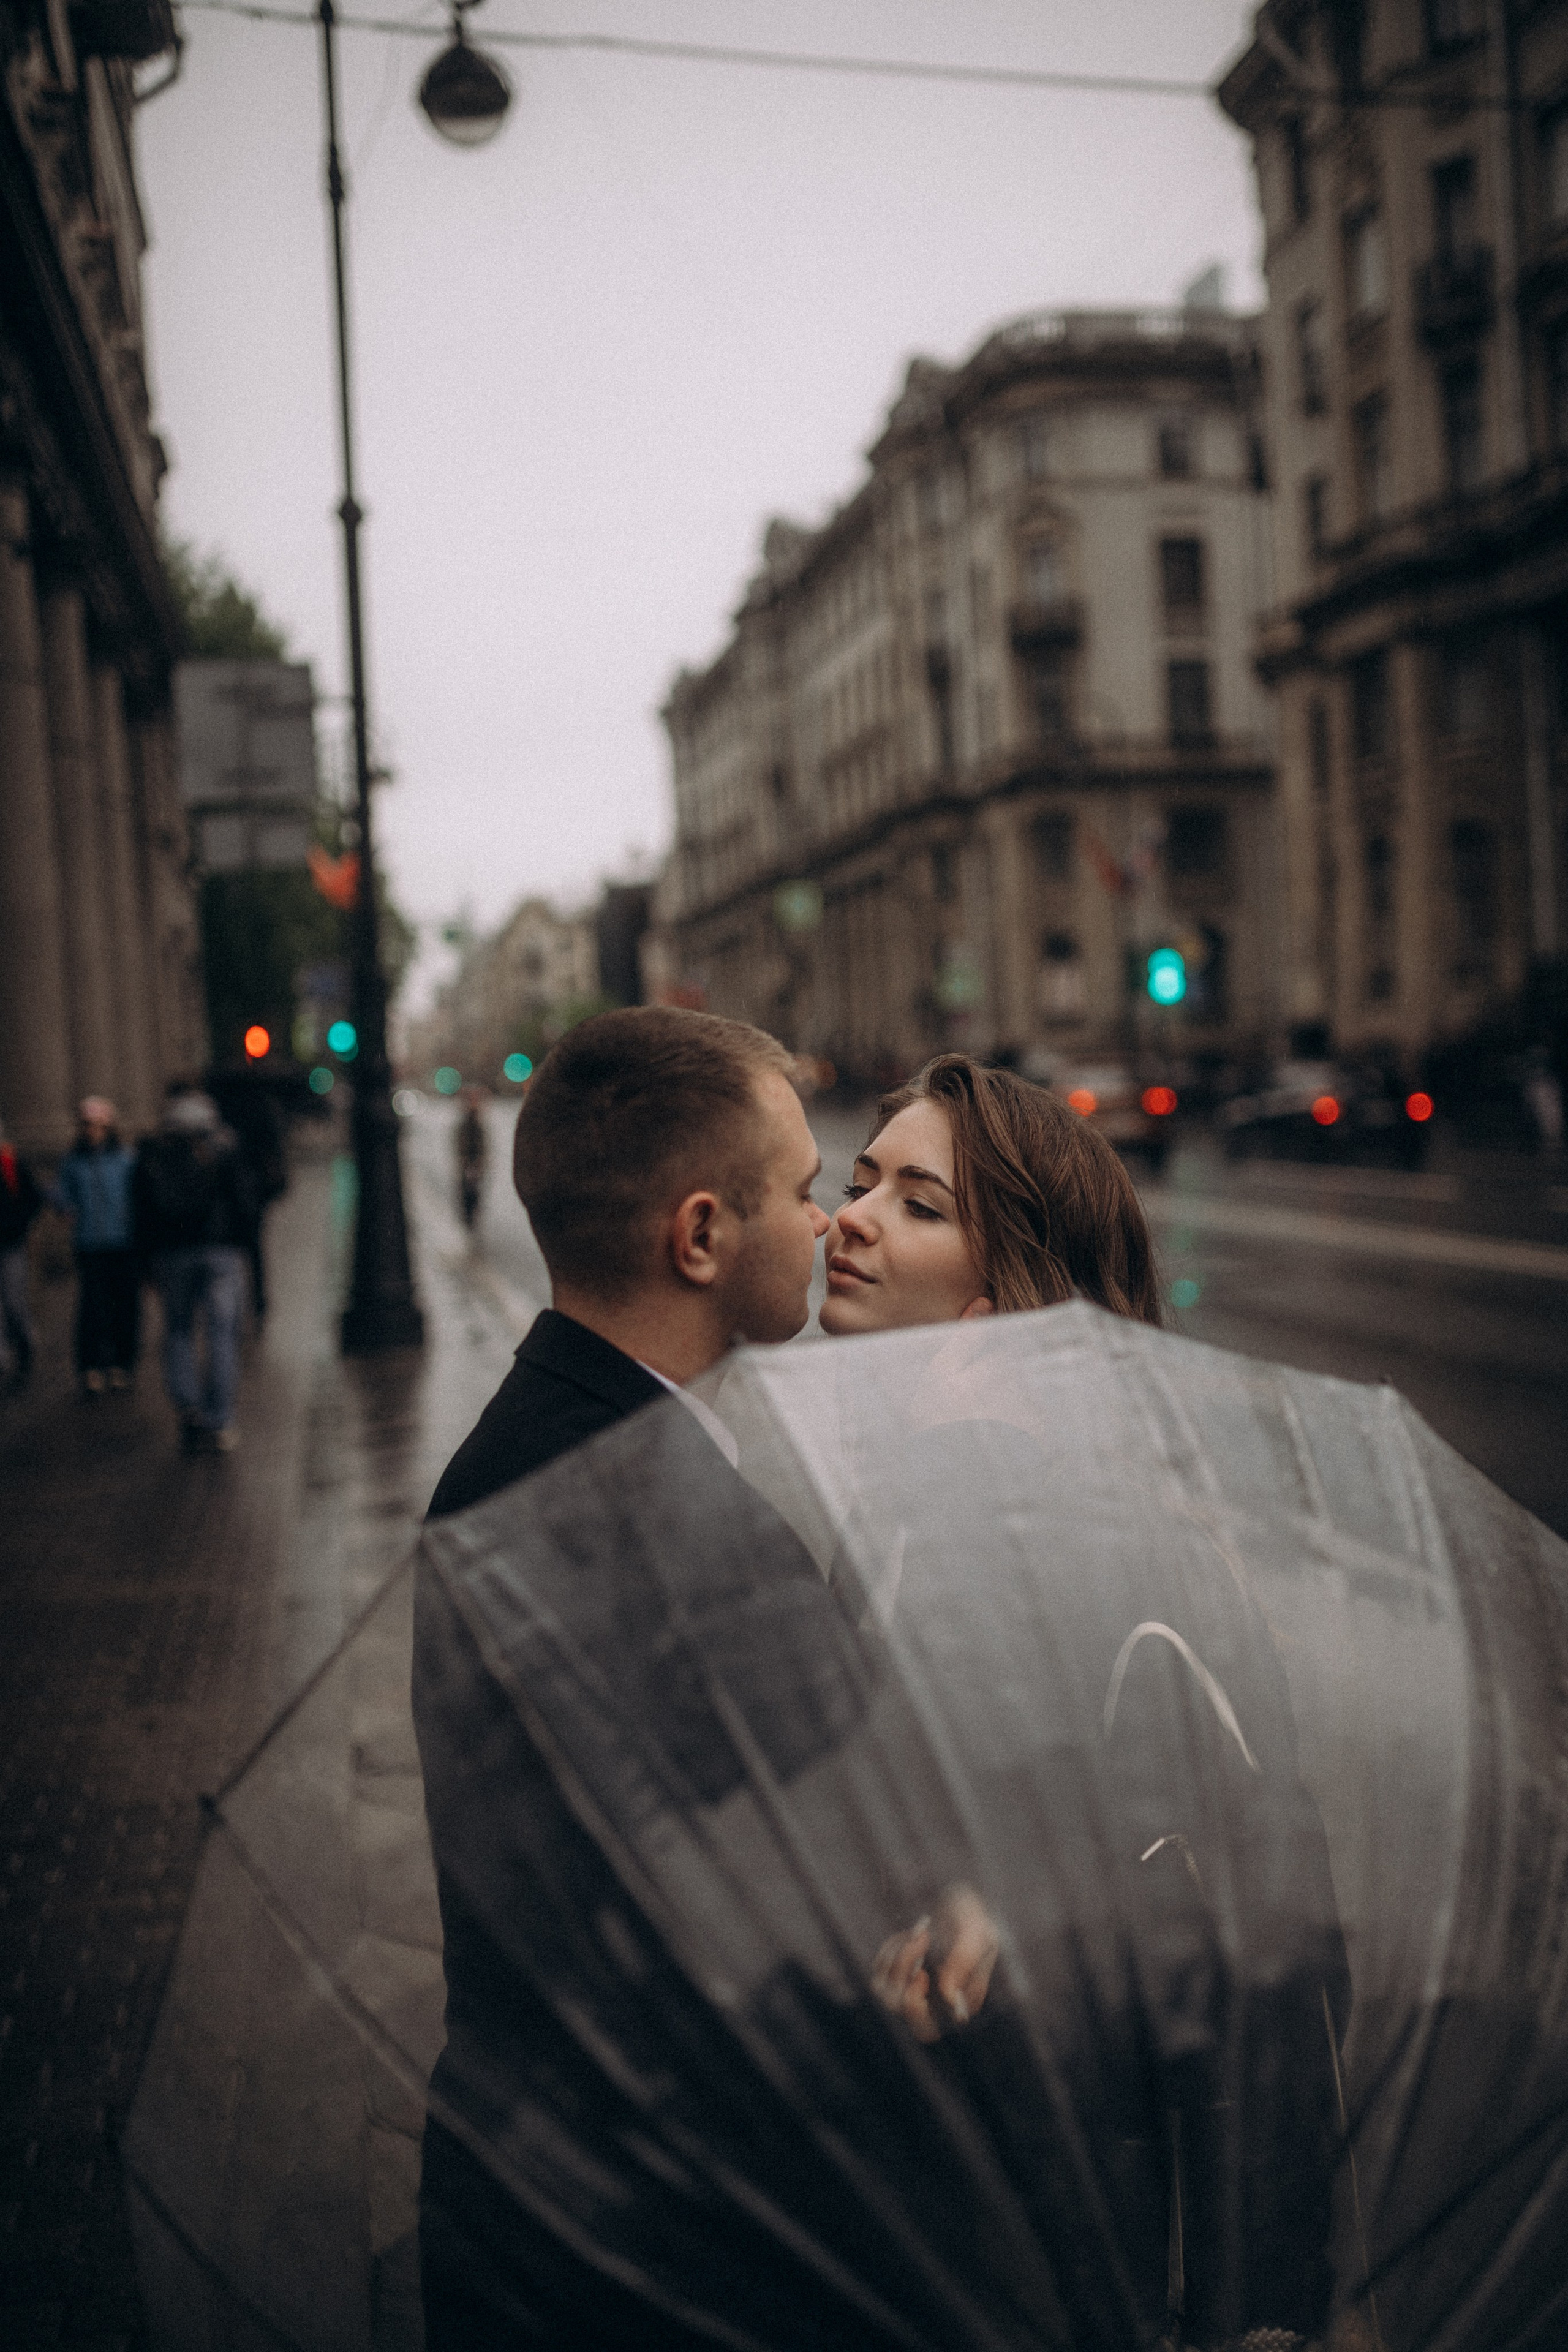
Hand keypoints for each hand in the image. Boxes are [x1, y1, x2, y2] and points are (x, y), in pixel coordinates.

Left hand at [872, 1884, 997, 2042]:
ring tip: (922, 1932)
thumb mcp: (977, 1933)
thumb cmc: (973, 1919)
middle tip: (919, 1951)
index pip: (927, 2030)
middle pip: (901, 2013)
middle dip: (902, 1978)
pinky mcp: (895, 1975)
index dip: (915, 2007)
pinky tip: (911, 1934)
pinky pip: (879, 1972)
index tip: (922, 1974)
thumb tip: (948, 1996)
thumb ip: (964, 1962)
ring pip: (886, 1993)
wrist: (958, 1899)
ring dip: (900, 1958)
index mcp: (957, 2006)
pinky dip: (891, 1950)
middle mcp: (932, 2004)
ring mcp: (912, 1990)